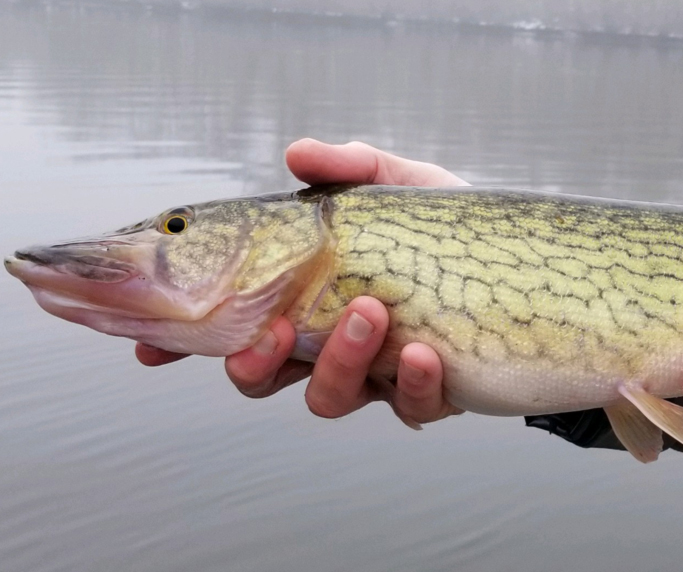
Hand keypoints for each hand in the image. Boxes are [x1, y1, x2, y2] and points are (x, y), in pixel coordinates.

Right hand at [136, 139, 466, 424]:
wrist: (532, 269)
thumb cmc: (450, 228)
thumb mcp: (400, 186)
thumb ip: (350, 169)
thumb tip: (297, 154)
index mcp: (308, 296)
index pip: (234, 321)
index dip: (187, 341)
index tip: (150, 347)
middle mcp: (331, 342)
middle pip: (262, 375)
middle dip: (252, 364)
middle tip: (274, 330)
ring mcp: (377, 374)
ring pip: (326, 398)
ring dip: (339, 361)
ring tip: (370, 312)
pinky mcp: (427, 396)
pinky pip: (408, 408)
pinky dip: (412, 385)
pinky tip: (423, 353)